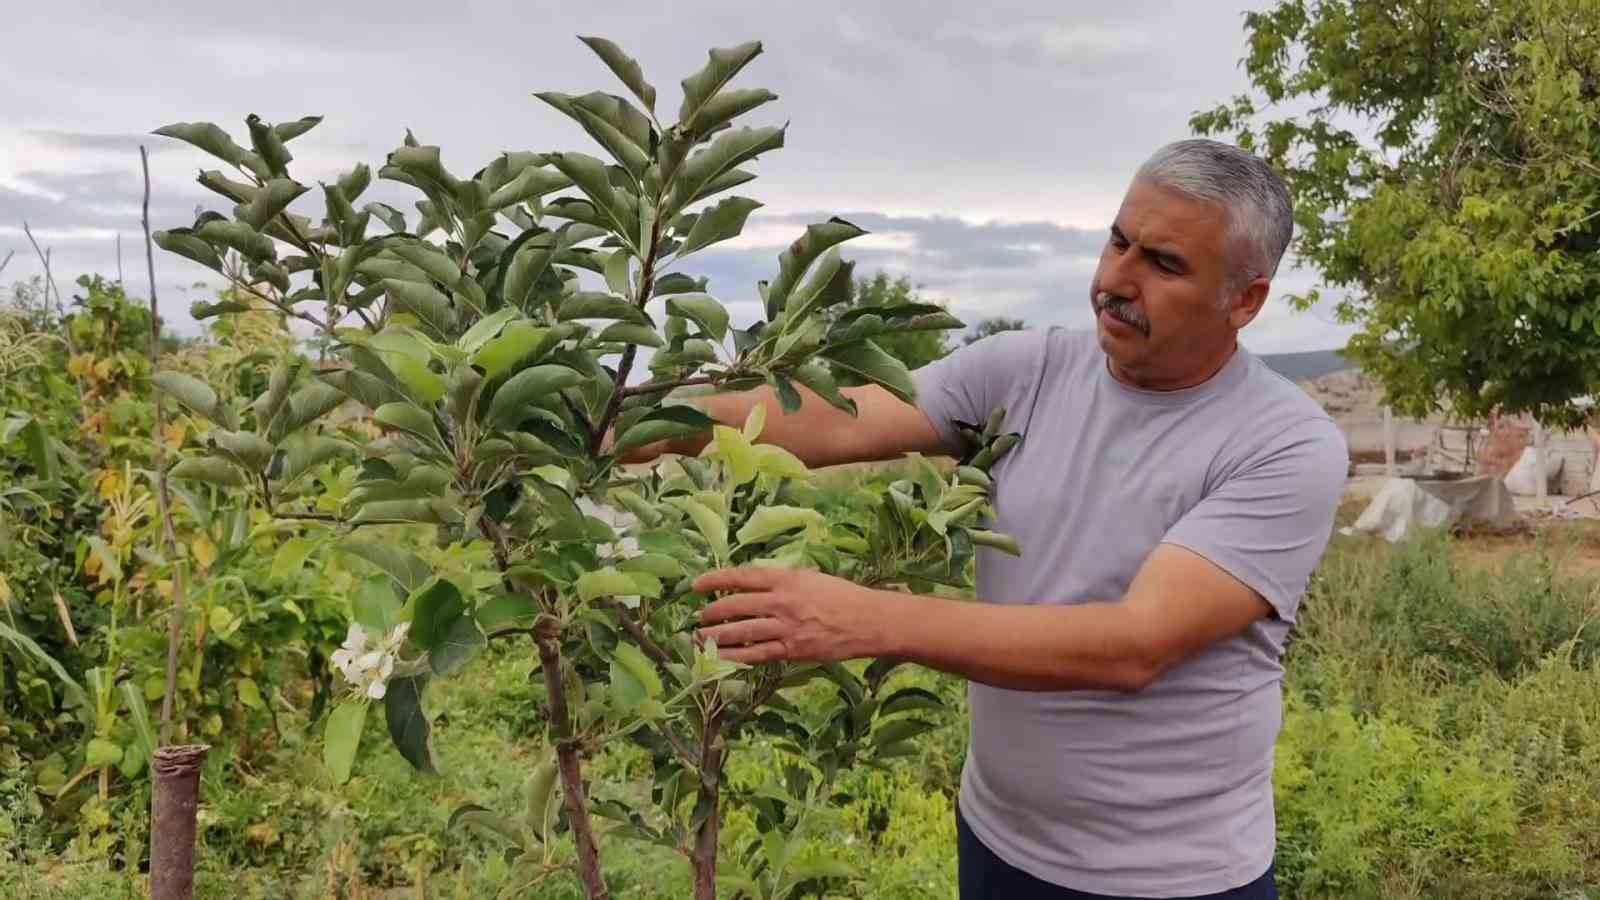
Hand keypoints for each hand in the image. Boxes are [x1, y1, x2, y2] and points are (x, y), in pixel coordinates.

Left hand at [692, 567, 901, 664]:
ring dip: (716, 636)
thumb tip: (751, 586)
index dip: (715, 580)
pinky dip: (736, 656)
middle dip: (711, 612)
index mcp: (786, 578)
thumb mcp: (810, 577)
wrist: (868, 621)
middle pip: (735, 605)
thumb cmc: (842, 595)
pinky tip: (721, 657)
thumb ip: (781, 581)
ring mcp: (786, 627)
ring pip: (741, 632)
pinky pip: (757, 654)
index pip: (741, 576)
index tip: (696, 585)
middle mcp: (783, 601)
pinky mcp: (792, 650)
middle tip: (699, 616)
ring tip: (701, 638)